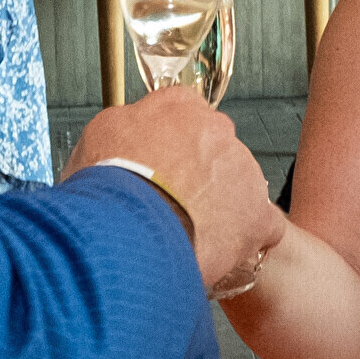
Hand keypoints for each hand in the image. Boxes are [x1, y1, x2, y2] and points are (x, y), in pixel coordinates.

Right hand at [64, 89, 282, 291]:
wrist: (125, 231)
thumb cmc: (105, 188)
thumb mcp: (98, 137)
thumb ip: (124, 128)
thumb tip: (130, 134)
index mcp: (177, 107)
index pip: (183, 113)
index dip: (170, 144)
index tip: (160, 165)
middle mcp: (216, 130)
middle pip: (214, 150)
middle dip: (197, 175)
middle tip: (170, 203)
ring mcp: (242, 170)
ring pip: (238, 186)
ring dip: (218, 206)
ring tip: (186, 233)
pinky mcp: (258, 213)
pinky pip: (261, 225)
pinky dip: (244, 239)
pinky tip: (219, 252)